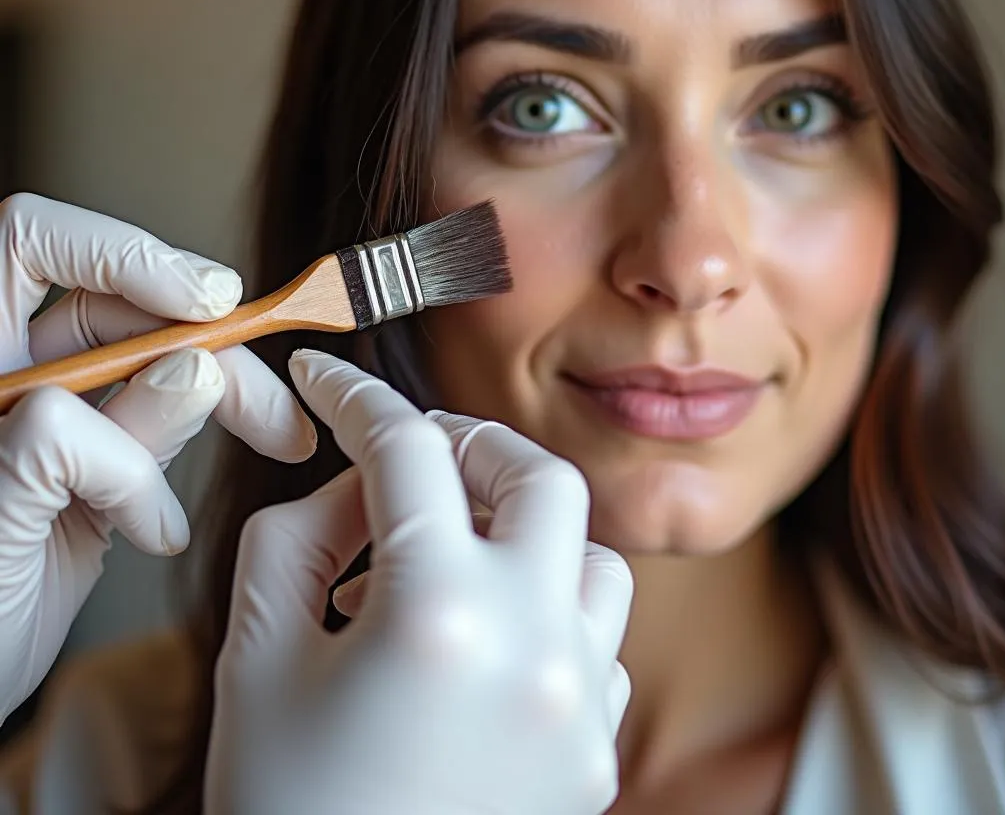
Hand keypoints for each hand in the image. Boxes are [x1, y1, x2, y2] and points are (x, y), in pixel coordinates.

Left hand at [0, 193, 315, 724]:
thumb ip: (73, 445)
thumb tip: (192, 372)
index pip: (32, 244)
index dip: (122, 253)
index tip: (206, 303)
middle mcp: (6, 374)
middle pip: (122, 309)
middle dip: (211, 346)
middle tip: (272, 393)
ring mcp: (48, 419)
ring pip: (153, 365)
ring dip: (221, 402)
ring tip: (274, 440)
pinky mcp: (83, 463)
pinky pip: (152, 436)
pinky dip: (168, 482)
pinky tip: (158, 528)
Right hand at [206, 349, 631, 814]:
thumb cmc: (283, 811)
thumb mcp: (257, 658)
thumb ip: (300, 537)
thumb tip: (360, 482)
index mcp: (438, 616)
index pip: (404, 453)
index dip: (357, 398)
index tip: (330, 382)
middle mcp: (535, 647)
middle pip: (540, 477)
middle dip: (472, 446)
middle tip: (412, 457)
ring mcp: (582, 704)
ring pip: (590, 556)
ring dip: (523, 530)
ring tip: (454, 553)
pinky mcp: (598, 752)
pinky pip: (596, 638)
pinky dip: (547, 609)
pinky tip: (486, 639)